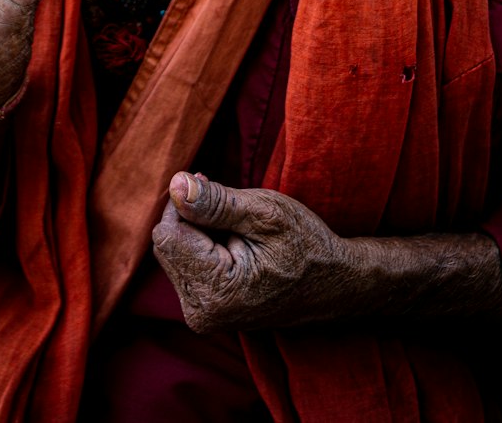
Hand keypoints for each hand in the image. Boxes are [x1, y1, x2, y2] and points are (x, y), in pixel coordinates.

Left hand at [152, 172, 353, 333]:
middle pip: (167, 244)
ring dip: (199, 232)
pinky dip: (203, 245)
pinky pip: (185, 264)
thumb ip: (215, 202)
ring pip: (174, 252)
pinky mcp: (205, 310)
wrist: (333, 284)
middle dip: (192, 218)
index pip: (167, 234)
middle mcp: (202, 313)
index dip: (187, 203)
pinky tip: (233, 243)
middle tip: (233, 210)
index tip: (214, 188)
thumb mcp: (264, 212)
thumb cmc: (304, 245)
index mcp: (216, 293)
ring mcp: (203, 316)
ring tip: (238, 232)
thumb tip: (174, 185)